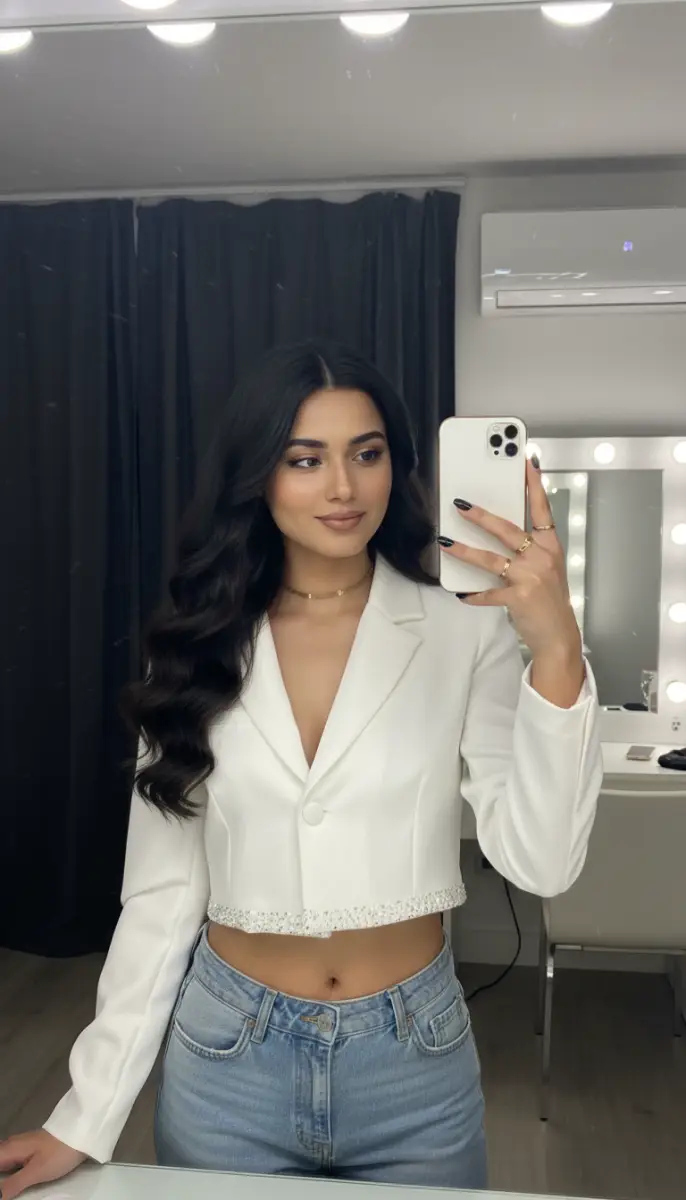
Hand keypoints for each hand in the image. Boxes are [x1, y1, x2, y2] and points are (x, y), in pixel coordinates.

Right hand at [0, 1130, 86, 1198]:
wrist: (83, 1132)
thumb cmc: (59, 1153)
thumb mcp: (35, 1172)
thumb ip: (13, 1184)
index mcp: (10, 1149)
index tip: (2, 1187)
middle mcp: (13, 1145)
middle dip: (1, 1176)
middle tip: (6, 1190)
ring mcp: (23, 1145)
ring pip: (5, 1161)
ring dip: (4, 1175)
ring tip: (9, 1188)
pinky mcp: (33, 1149)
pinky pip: (14, 1161)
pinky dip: (11, 1172)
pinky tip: (15, 1181)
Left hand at [439, 458, 581, 662]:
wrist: (559, 635)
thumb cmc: (550, 599)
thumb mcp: (547, 568)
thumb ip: (529, 549)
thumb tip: (500, 532)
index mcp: (550, 546)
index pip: (543, 509)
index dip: (534, 486)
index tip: (526, 462)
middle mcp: (542, 557)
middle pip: (508, 530)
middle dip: (482, 517)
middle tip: (461, 505)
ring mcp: (531, 577)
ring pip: (491, 559)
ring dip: (465, 551)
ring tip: (445, 543)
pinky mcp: (519, 598)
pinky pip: (489, 593)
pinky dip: (474, 594)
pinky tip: (461, 592)